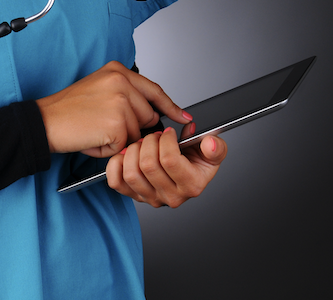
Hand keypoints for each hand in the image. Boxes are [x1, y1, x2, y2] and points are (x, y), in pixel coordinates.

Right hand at [36, 61, 191, 157]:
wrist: (45, 121)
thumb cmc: (68, 109)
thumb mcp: (99, 88)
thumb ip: (126, 94)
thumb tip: (151, 113)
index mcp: (118, 71)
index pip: (154, 91)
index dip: (171, 107)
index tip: (184, 117)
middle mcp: (121, 82)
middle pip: (148, 115)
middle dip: (132, 128)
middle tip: (103, 125)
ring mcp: (121, 102)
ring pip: (138, 132)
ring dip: (119, 139)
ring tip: (95, 129)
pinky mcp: (117, 124)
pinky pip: (125, 145)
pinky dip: (110, 149)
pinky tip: (93, 138)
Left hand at [105, 123, 226, 207]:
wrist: (186, 174)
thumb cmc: (196, 162)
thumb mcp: (213, 153)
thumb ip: (216, 148)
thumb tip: (210, 144)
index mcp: (191, 185)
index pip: (169, 160)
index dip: (165, 140)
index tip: (168, 133)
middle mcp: (170, 196)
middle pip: (148, 165)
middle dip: (149, 142)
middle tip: (154, 136)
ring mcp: (150, 198)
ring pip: (131, 173)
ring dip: (133, 151)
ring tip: (142, 144)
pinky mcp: (133, 196)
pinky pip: (116, 181)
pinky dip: (117, 164)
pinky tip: (127, 155)